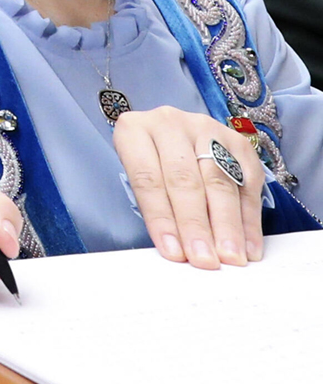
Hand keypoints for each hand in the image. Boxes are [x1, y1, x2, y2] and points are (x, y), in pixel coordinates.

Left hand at [114, 107, 262, 268]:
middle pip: (186, 180)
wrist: (169, 131)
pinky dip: (249, 218)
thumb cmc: (147, 161)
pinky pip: (247, 182)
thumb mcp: (134, 174)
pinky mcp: (237, 140)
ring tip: (231, 257)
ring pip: (219, 181)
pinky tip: (249, 245)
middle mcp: (170, 124)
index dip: (162, 219)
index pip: (148, 180)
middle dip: (197, 225)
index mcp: (134, 129)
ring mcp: (206, 128)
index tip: (174, 253)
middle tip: (206, 260)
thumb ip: (153, 204)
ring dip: (227, 225)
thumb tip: (177, 250)